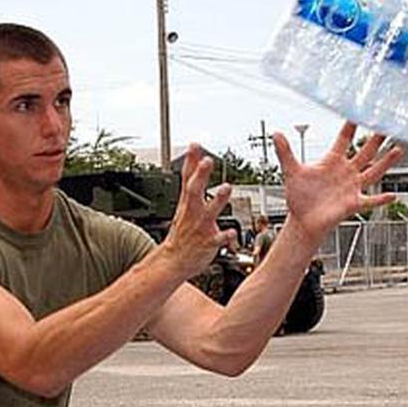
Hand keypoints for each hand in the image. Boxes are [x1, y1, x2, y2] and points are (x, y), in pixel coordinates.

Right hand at [162, 144, 236, 276]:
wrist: (174, 260)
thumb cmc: (183, 231)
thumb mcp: (183, 203)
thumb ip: (192, 179)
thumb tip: (195, 156)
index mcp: (188, 202)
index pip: (188, 178)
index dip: (191, 161)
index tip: (195, 146)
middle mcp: (194, 212)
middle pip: (195, 190)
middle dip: (201, 175)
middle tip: (207, 161)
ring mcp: (200, 226)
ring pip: (209, 211)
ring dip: (217, 199)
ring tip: (226, 188)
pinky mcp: (208, 242)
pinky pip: (217, 239)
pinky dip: (225, 236)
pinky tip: (233, 232)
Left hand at [274, 122, 402, 244]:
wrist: (302, 221)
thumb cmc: (299, 197)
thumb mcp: (292, 171)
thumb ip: (285, 152)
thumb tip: (275, 133)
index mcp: (332, 161)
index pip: (344, 139)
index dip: (351, 126)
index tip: (360, 111)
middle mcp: (346, 172)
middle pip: (365, 152)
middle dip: (375, 139)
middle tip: (387, 125)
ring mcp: (351, 187)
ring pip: (373, 172)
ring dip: (385, 162)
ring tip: (398, 149)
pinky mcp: (353, 204)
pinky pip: (370, 201)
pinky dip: (380, 200)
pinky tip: (391, 195)